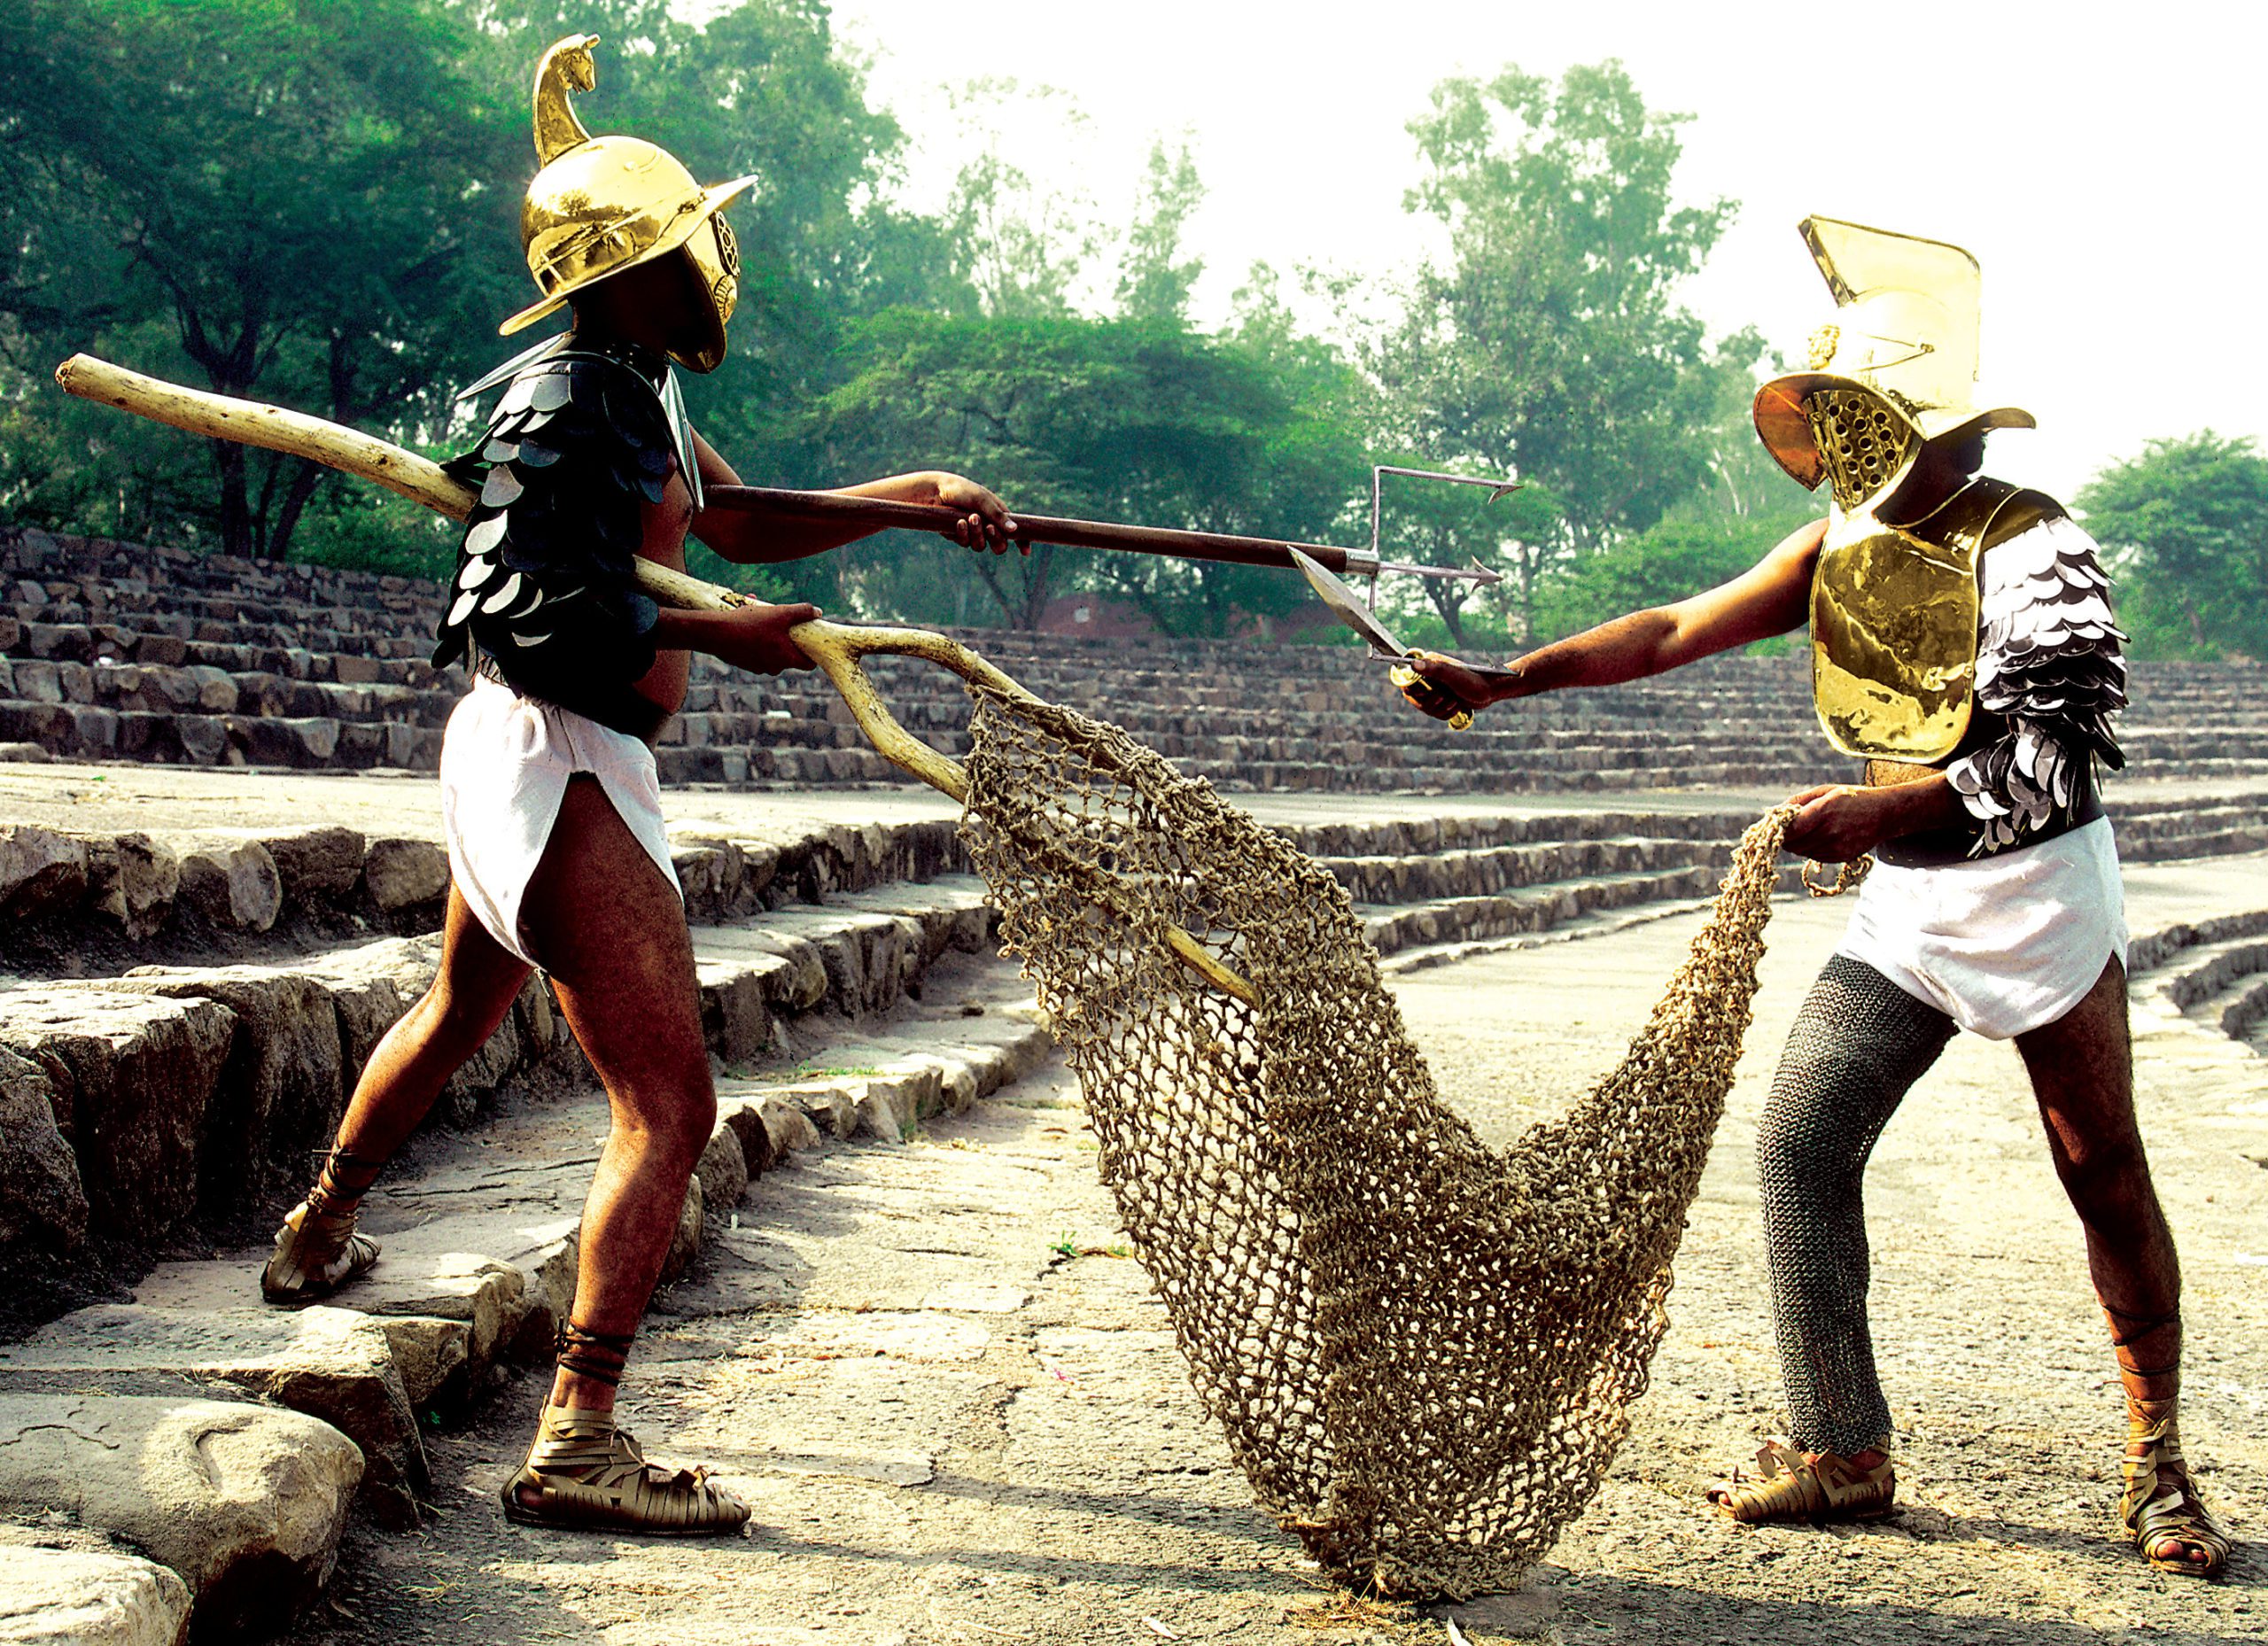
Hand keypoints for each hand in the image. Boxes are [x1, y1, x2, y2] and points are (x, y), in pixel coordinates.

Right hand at [707, 601, 819, 674]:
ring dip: (770, 635)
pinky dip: (755, 638)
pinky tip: (746, 619)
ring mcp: (757, 666)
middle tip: (783, 623)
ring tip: (761, 615)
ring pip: (770, 651)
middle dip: (787, 639)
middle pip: (789, 655)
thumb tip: (818, 612)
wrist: (715, 634)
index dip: (812, 653)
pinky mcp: (743, 662)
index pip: (808, 665)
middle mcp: (773, 667)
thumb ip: (802, 612)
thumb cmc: (750, 625)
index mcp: (786, 659)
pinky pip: (755, 649)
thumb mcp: (780, 614)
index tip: (810, 641)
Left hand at [927, 473, 1020, 553]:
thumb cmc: (962, 491)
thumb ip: (998, 516)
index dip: (1021, 542)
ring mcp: (973, 532)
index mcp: (998, 515)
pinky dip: (963, 533)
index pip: (1014, 533)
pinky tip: (959, 521)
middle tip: (990, 528)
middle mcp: (987, 525)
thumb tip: (1015, 531)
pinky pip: (965, 543)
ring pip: (981, 547)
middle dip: (996, 540)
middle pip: (999, 546)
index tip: (1025, 552)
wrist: (936, 491)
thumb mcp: (982, 500)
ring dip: (977, 534)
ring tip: (971, 518)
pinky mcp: (958, 536)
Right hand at [1395, 650, 1500, 721]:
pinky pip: (1435, 713)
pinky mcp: (1443, 699)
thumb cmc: (1473, 681)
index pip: (1406, 681)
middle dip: (1430, 703)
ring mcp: (1436, 688)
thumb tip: (1413, 664)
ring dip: (1440, 709)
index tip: (1427, 692)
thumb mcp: (1452, 675)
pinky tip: (1457, 706)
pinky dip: (1445, 714)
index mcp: (1428, 665)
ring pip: (1425, 708)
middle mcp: (1429, 676)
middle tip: (1445, 697)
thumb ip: (1432, 669)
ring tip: (1454, 701)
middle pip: (1414, 698)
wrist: (1491, 691)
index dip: (1414, 692)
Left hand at [1782, 783, 1899, 861]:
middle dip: (1786, 837)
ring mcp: (1837, 847)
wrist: (1885, 814)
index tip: (1774, 825)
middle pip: (1793, 843)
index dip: (1779, 830)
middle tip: (1787, 828)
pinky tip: (1822, 836)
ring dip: (1798, 843)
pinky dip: (1811, 848)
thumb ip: (1798, 801)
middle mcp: (1831, 831)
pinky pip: (1814, 856)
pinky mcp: (1841, 857)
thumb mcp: (1826, 791)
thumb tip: (1774, 812)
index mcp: (1825, 810)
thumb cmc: (1852, 798)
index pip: (1791, 828)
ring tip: (1809, 829)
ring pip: (1802, 851)